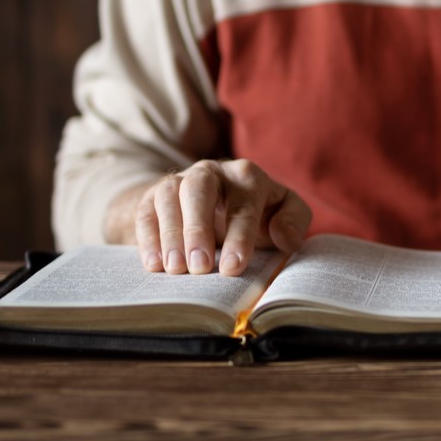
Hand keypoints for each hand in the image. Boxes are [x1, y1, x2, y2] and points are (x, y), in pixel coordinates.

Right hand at [134, 159, 311, 275]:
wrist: (220, 203)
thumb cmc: (259, 214)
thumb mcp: (285, 213)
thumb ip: (294, 222)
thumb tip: (285, 238)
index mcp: (248, 177)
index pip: (244, 205)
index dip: (239, 237)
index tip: (232, 268)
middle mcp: (212, 171)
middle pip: (200, 190)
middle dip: (198, 229)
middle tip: (199, 268)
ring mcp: (181, 180)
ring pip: (169, 196)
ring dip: (171, 234)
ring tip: (175, 269)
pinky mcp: (155, 195)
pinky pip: (146, 209)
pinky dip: (147, 236)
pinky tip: (153, 265)